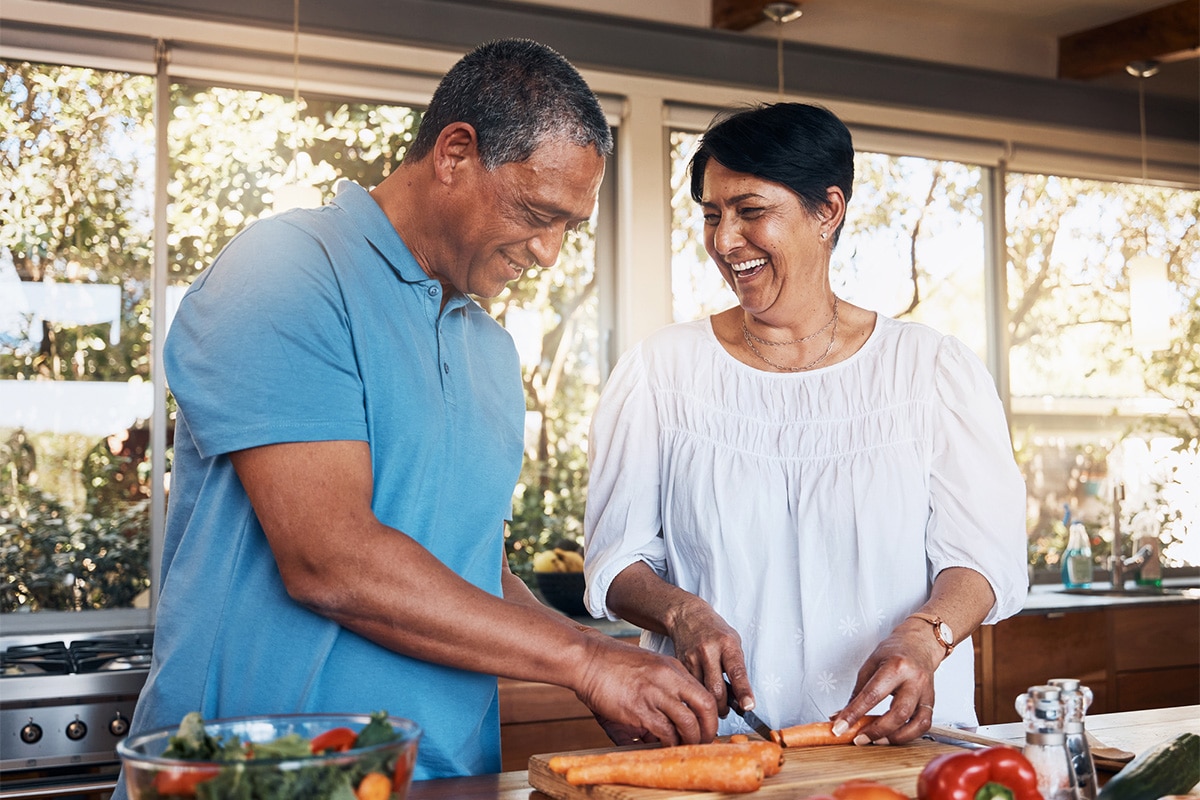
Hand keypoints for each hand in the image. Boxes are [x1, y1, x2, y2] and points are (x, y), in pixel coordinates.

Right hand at [573, 636, 717, 745]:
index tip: (706, 726)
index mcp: (672, 667)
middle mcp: (668, 678)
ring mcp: (654, 693)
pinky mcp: (639, 709)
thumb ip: (661, 688)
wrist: (586, 658)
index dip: (710, 714)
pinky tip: (664, 745)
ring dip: (690, 740)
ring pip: (689, 722)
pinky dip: (669, 743)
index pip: (704, 692)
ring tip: (684, 747)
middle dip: (709, 729)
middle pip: (706, 706)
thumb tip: (668, 712)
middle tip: (703, 740)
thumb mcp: (646, 667)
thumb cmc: (610, 664)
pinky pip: (665, 732)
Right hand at [664, 595, 752, 716]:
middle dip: (723, 708)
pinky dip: (696, 695)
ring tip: (714, 704)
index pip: (737, 672)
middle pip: (716, 689)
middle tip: (727, 711)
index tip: (748, 706)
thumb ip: (737, 668)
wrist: (688, 616)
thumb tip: (740, 698)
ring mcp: (692, 658)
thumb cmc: (715, 631)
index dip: (743, 691)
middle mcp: (709, 650)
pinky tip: (699, 693)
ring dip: (709, 704)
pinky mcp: (680, 664)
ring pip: (701, 692)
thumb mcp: (733, 643)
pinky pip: (690, 687)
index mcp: (727, 644)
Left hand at [832, 619, 940, 744]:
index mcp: (895, 666)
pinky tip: (893, 736)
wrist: (919, 643)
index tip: (840, 727)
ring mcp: (926, 692)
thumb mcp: (870, 664)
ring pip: (916, 723)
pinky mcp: (931, 701)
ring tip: (876, 741)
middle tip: (859, 739)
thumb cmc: (893, 651)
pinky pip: (924, 724)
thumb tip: (841, 715)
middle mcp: (914, 680)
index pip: (872, 694)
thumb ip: (858, 692)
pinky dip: (908, 735)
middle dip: (877, 731)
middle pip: (898, 713)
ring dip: (894, 737)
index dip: (854, 713)